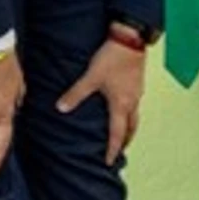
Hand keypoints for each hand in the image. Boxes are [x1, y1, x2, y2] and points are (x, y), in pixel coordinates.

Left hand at [56, 35, 147, 164]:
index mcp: (121, 104)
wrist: (131, 38)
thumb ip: (76, 94)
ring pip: (135, 115)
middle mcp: (132, 101)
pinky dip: (129, 111)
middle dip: (125, 140)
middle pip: (131, 128)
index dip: (113, 149)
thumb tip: (61, 108)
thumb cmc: (113, 58)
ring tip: (120, 131)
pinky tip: (121, 105)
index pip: (118, 134)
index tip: (109, 161)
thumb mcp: (91, 77)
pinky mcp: (138, 82)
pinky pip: (135, 103)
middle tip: (118, 150)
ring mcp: (137, 91)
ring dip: (128, 126)